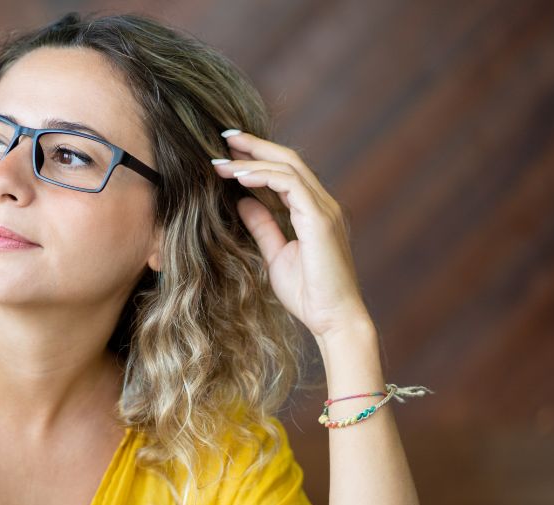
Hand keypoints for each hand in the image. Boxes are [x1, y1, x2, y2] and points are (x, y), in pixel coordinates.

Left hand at [213, 131, 371, 340]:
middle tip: (222, 136)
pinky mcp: (320, 220)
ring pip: (287, 167)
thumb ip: (262, 227)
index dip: (257, 157)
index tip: (227, 152)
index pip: (285, 171)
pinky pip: (290, 185)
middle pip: (287, 159)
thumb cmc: (308, 294)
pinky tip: (240, 177)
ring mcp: (324, 210)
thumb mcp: (275, 255)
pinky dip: (263, 176)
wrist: (333, 319)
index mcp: (313, 211)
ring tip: (221, 160)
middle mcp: (322, 204)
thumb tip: (242, 202)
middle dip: (254, 146)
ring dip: (252, 160)